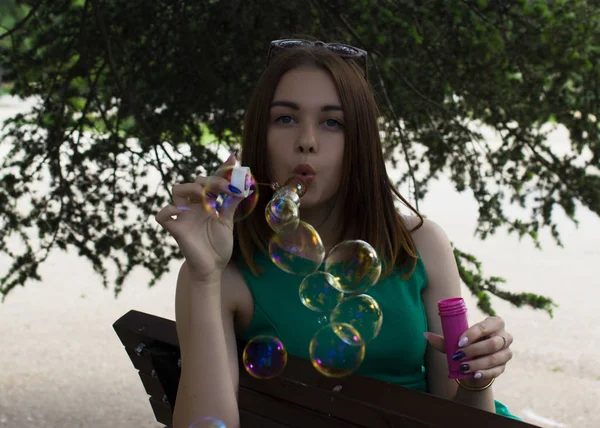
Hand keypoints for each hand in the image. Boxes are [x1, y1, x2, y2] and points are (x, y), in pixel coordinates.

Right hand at [155, 153, 245, 281]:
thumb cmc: (218, 246)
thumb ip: (230, 205)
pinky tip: (182, 212)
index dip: (221, 170)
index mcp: (208, 203)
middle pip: (195, 181)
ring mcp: (184, 216)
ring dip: (192, 188)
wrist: (212, 268)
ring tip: (205, 197)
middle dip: (211, 180)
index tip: (233, 159)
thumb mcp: (227, 223)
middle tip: (225, 188)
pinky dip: (169, 210)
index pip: (212, 181)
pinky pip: (163, 215)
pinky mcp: (176, 229)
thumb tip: (241, 187)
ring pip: (177, 189)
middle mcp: (194, 206)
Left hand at [425, 316, 512, 384]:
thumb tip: (425, 335)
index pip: (486, 326)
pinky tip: (474, 374)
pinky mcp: (504, 366)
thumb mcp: (454, 342)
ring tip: (462, 366)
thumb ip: (443, 339)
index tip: (459, 342)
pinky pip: (496, 371)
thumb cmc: (465, 346)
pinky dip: (484, 373)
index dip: (473, 334)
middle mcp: (504, 336)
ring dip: (477, 363)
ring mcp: (506, 352)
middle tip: (458, 355)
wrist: (472, 363)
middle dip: (474, 350)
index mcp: (494, 323)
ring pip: (495, 358)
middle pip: (492, 343)